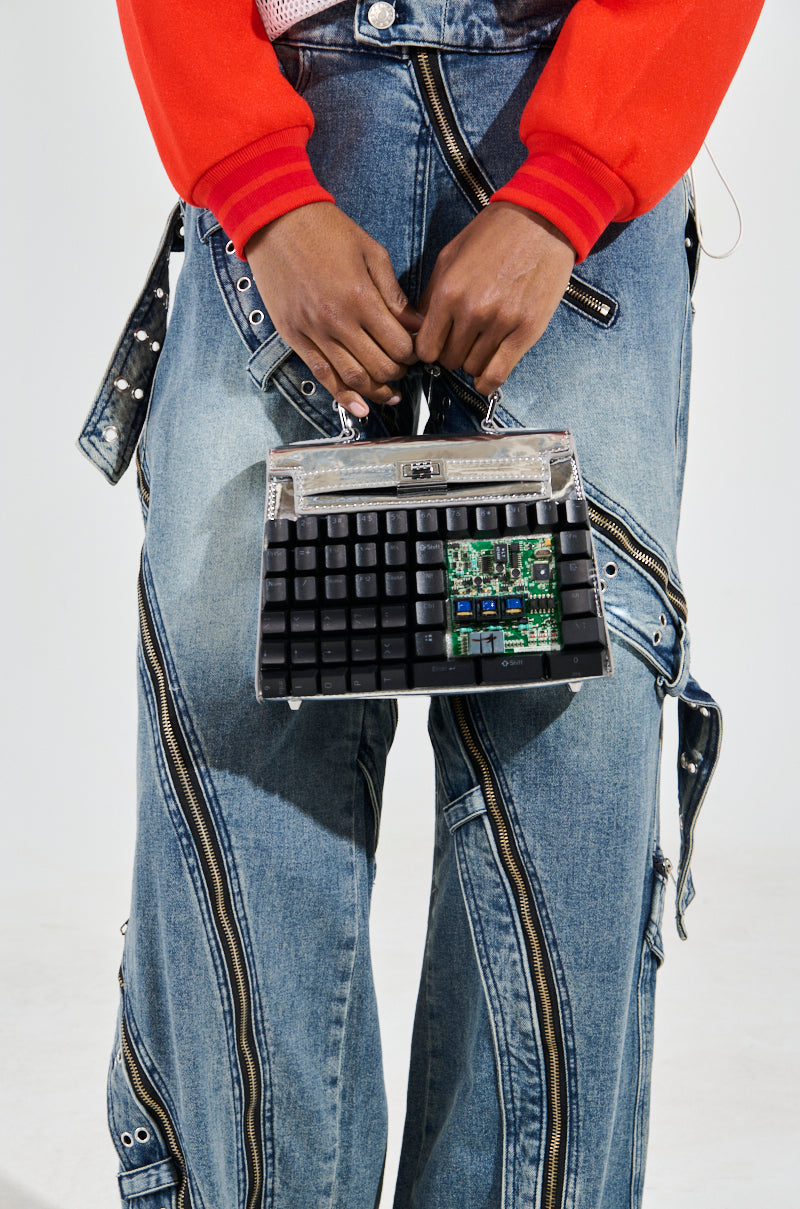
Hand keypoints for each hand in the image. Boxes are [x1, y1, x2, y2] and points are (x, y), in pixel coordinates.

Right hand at [245, 203, 420, 415]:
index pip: (399, 345)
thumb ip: (394, 294)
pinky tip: (360, 407)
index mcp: (361, 297)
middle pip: (380, 367)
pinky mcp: (295, 337)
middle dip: (399, 373)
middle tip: (405, 369)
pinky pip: (322, 375)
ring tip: (390, 393)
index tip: (416, 351)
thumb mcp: (372, 252)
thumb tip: (414, 324)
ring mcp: (314, 332)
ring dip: (376, 391)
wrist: (275, 220)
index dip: (414, 354)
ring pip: (353, 378)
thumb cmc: (324, 229)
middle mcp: (337, 321)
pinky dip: (343, 396)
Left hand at [414, 202, 575, 395]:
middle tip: (462, 340)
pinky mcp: (526, 331)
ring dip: (473, 361)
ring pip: (473, 368)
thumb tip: (420, 328)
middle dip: (452, 353)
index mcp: (449, 292)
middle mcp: (473, 311)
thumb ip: (432, 295)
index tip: (437, 344)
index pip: (426, 348)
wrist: (542, 221)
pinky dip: (489, 381)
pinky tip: (487, 375)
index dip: (429, 349)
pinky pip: (498, 374)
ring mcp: (501, 323)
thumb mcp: (450, 256)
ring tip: (480, 343)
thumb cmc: (494, 234)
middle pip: (449, 361)